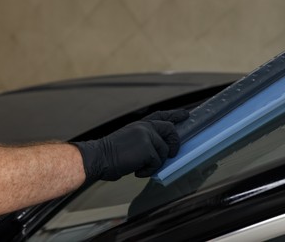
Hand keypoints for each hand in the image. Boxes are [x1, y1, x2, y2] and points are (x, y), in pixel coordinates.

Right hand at [71, 109, 188, 181]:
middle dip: (174, 143)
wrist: (98, 157)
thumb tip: (160, 150)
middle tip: (172, 153)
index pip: (161, 115)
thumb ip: (145, 139)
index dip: (174, 114)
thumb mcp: (129, 139)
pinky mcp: (148, 149)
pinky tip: (136, 171)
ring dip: (154, 164)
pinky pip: (157, 163)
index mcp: (140, 124)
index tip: (186, 114)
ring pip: (163, 152)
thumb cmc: (111, 153)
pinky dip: (148, 171)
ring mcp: (147, 136)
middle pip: (170, 130)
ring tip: (139, 166)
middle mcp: (145, 127)